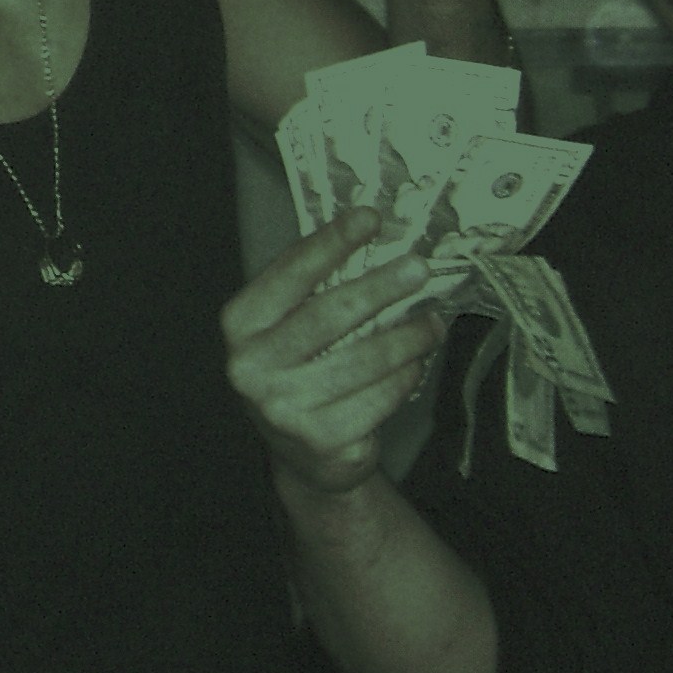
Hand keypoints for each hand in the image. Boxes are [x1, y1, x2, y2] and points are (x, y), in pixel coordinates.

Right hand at [223, 207, 445, 499]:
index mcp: (240, 324)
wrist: (302, 455)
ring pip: (363, 359)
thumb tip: (369, 231)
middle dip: (380, 287)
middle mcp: (252, 366)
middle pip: (329, 314)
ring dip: (407, 336)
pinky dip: (405, 376)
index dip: (332, 242)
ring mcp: (284, 407)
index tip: (369, 217)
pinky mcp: (322, 439)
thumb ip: (314, 287)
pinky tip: (416, 364)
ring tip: (432, 322)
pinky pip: (378, 397)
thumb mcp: (287, 327)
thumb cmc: (300, 371)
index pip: (290, 273)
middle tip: (418, 268)